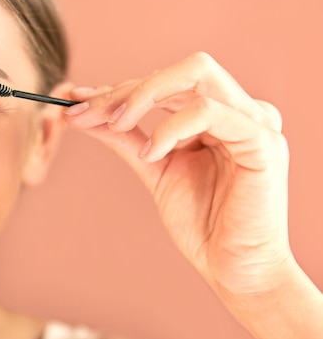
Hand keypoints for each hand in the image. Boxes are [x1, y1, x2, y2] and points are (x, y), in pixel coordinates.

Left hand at [63, 52, 291, 296]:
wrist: (233, 268)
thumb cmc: (201, 223)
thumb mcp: (154, 169)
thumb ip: (125, 137)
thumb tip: (83, 111)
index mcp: (216, 115)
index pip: (165, 84)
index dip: (118, 89)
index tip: (76, 102)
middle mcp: (237, 110)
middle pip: (178, 70)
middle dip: (125, 88)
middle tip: (87, 111)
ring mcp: (253, 121)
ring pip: (195, 74)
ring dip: (143, 96)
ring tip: (115, 125)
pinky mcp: (261, 142)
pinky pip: (207, 112)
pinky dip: (170, 127)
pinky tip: (152, 153)